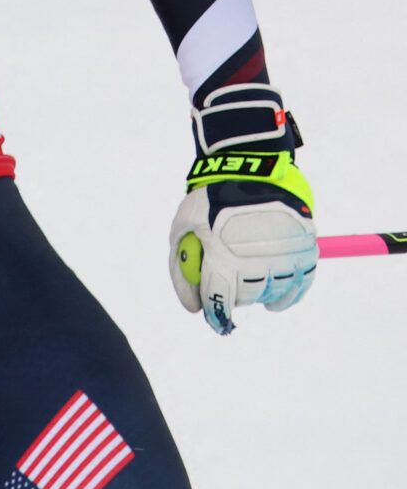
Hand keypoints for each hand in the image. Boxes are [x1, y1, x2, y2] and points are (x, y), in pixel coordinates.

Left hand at [170, 150, 317, 335]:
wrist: (251, 168)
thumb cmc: (210, 200)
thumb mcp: (182, 229)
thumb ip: (182, 269)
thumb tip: (193, 308)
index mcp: (222, 256)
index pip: (220, 300)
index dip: (216, 315)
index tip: (216, 320)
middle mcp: (256, 260)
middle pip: (246, 298)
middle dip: (235, 297)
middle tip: (229, 288)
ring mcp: (284, 256)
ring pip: (272, 293)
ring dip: (260, 294)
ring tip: (250, 279)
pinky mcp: (305, 250)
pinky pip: (301, 285)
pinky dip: (288, 296)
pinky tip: (274, 300)